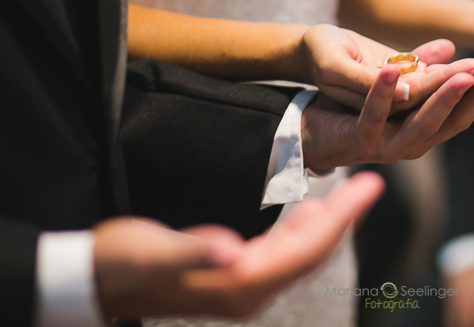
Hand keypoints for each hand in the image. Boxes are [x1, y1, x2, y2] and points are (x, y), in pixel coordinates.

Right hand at [95, 172, 383, 319]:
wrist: (99, 282)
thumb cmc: (124, 262)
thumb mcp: (155, 252)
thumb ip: (196, 251)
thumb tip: (232, 251)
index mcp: (240, 283)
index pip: (308, 248)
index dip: (343, 216)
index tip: (371, 186)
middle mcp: (250, 290)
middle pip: (314, 251)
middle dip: (346, 216)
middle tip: (373, 183)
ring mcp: (244, 287)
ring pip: (302, 253)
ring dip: (329, 223)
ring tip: (353, 195)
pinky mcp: (234, 278)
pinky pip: (284, 255)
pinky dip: (303, 232)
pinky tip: (310, 215)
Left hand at [301, 62, 473, 171]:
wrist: (308, 129)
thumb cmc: (350, 106)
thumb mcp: (392, 80)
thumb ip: (419, 65)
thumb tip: (451, 45)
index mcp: (422, 128)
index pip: (462, 110)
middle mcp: (410, 143)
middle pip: (451, 121)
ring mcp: (386, 146)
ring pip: (421, 123)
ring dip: (442, 97)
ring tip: (461, 74)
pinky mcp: (359, 140)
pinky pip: (374, 116)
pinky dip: (384, 92)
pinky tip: (393, 68)